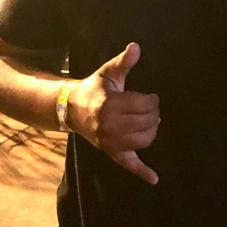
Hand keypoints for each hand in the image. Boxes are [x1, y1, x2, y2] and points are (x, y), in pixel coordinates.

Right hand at [67, 43, 159, 184]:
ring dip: (153, 130)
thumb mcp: (108, 74)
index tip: (151, 97)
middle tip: (151, 108)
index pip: (145, 105)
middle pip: (148, 122)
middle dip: (154, 114)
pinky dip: (142, 172)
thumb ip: (123, 62)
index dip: (153, 100)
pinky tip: (154, 179)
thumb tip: (136, 46)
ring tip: (150, 122)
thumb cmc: (95, 89)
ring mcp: (110, 142)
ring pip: (145, 140)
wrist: (71, 109)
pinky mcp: (111, 152)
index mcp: (109, 105)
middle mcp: (109, 126)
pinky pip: (128, 164)